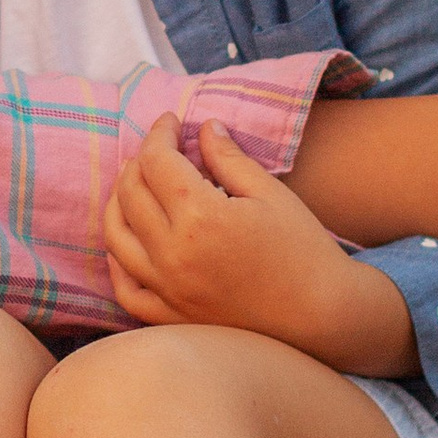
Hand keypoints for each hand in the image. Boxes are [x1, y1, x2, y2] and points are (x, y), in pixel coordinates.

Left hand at [102, 120, 414, 373]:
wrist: (321, 316)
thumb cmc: (303, 250)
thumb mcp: (271, 194)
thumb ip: (230, 158)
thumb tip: (204, 128)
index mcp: (201, 217)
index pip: (157, 161)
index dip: (160, 133)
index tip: (172, 122)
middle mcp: (174, 254)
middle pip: (130, 194)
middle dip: (138, 161)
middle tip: (158, 149)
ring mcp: (168, 289)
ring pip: (116, 237)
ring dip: (118, 203)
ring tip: (135, 185)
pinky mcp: (171, 316)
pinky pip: (125, 288)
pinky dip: (117, 260)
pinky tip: (129, 240)